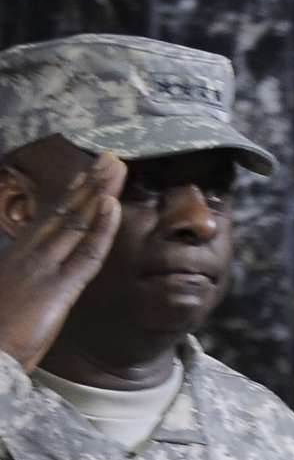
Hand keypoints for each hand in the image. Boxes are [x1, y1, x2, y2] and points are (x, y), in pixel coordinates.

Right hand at [0, 152, 123, 368]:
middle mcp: (29, 256)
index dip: (72, 196)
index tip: (88, 175)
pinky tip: (112, 205)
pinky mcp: (56, 289)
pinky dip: (101, 228)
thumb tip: (32, 282)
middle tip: (110, 158)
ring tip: (116, 166)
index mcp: (18, 259)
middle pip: (66, 212)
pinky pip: (86, 254)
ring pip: (78, 223)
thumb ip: (23, 285)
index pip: (50, 220)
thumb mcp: (10, 301)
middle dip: (89, 183)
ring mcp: (42, 269)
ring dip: (99, 192)